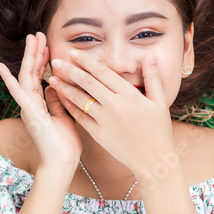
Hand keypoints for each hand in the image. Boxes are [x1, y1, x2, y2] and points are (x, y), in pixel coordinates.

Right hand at [0, 32, 81, 171]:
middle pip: (31, 73)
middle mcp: (31, 104)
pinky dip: (9, 80)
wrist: (62, 164)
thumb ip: (56, 101)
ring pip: (26, 77)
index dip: (42, 60)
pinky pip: (18, 94)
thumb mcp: (63, 116)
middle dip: (35, 53)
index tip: (46, 44)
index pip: (39, 77)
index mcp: (39, 104)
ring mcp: (28, 108)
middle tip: (37, 34)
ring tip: (32, 39)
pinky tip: (0, 68)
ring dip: (29, 58)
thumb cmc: (64, 145)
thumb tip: (54, 85)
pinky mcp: (30, 113)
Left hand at [46, 50, 174, 178]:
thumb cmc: (159, 130)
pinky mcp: (98, 134)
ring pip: (80, 100)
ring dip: (64, 88)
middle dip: (70, 70)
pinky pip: (81, 118)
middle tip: (56, 61)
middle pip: (88, 83)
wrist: (153, 160)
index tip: (74, 53)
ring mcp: (105, 120)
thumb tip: (150, 55)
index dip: (86, 61)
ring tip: (52, 79)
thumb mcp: (160, 101)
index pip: (103, 72)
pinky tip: (62, 100)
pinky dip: (70, 107)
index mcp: (129, 95)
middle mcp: (115, 105)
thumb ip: (153, 77)